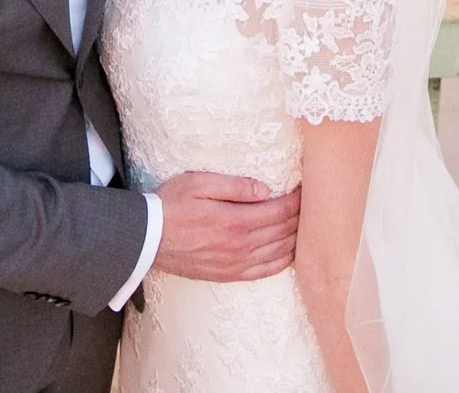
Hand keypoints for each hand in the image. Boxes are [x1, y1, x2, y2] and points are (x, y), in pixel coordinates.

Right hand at [150, 171, 299, 282]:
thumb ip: (234, 185)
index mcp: (235, 220)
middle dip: (301, 216)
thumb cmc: (171, 205)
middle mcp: (240, 245)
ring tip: (304, 224)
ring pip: (279, 252)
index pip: (279, 210)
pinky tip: (289, 251)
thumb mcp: (198, 183)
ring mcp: (236, 264)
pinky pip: (266, 271)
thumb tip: (265, 189)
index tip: (306, 189)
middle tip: (310, 204)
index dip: (297, 200)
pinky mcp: (229, 275)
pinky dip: (283, 261)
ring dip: (296, 238)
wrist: (147, 239)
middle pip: (284, 231)